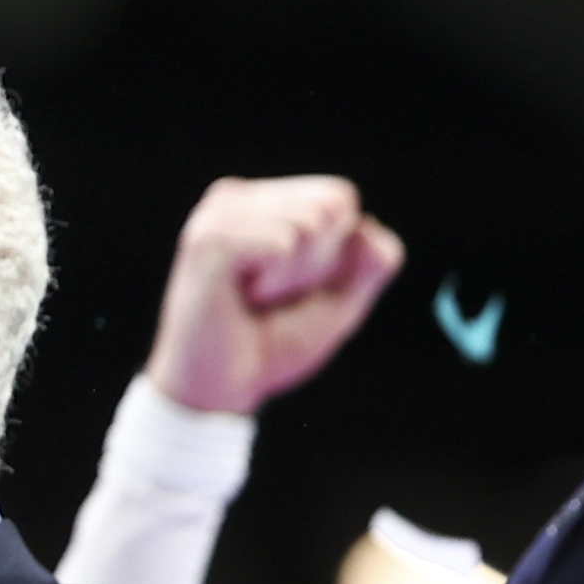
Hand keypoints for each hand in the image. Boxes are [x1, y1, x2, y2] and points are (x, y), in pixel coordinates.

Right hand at [144, 176, 406, 415]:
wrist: (226, 387)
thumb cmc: (276, 342)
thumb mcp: (343, 302)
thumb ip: (375, 263)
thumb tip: (367, 225)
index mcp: (264, 201)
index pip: (340, 197)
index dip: (338, 251)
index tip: (297, 285)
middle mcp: (237, 196)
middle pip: (328, 206)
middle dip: (318, 262)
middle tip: (271, 295)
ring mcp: (218, 213)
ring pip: (306, 224)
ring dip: (293, 277)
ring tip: (253, 297)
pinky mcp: (208, 238)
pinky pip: (281, 243)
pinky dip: (275, 281)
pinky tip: (241, 296)